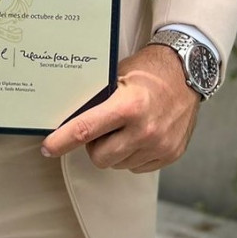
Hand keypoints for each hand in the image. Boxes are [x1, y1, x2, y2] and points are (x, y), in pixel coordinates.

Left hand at [40, 44, 199, 172]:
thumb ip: (99, 99)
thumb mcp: (119, 76)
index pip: (86, 130)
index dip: (62, 141)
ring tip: (125, 127)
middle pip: (100, 156)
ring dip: (115, 150)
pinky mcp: (170, 154)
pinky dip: (133, 154)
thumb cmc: (150, 70)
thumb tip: (71, 116)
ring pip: (118, 164)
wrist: (188, 72)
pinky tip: (140, 133)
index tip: (48, 148)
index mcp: (129, 106)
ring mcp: (159, 146)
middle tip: (102, 127)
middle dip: (94, 145)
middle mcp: (145, 130)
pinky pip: (137, 166)